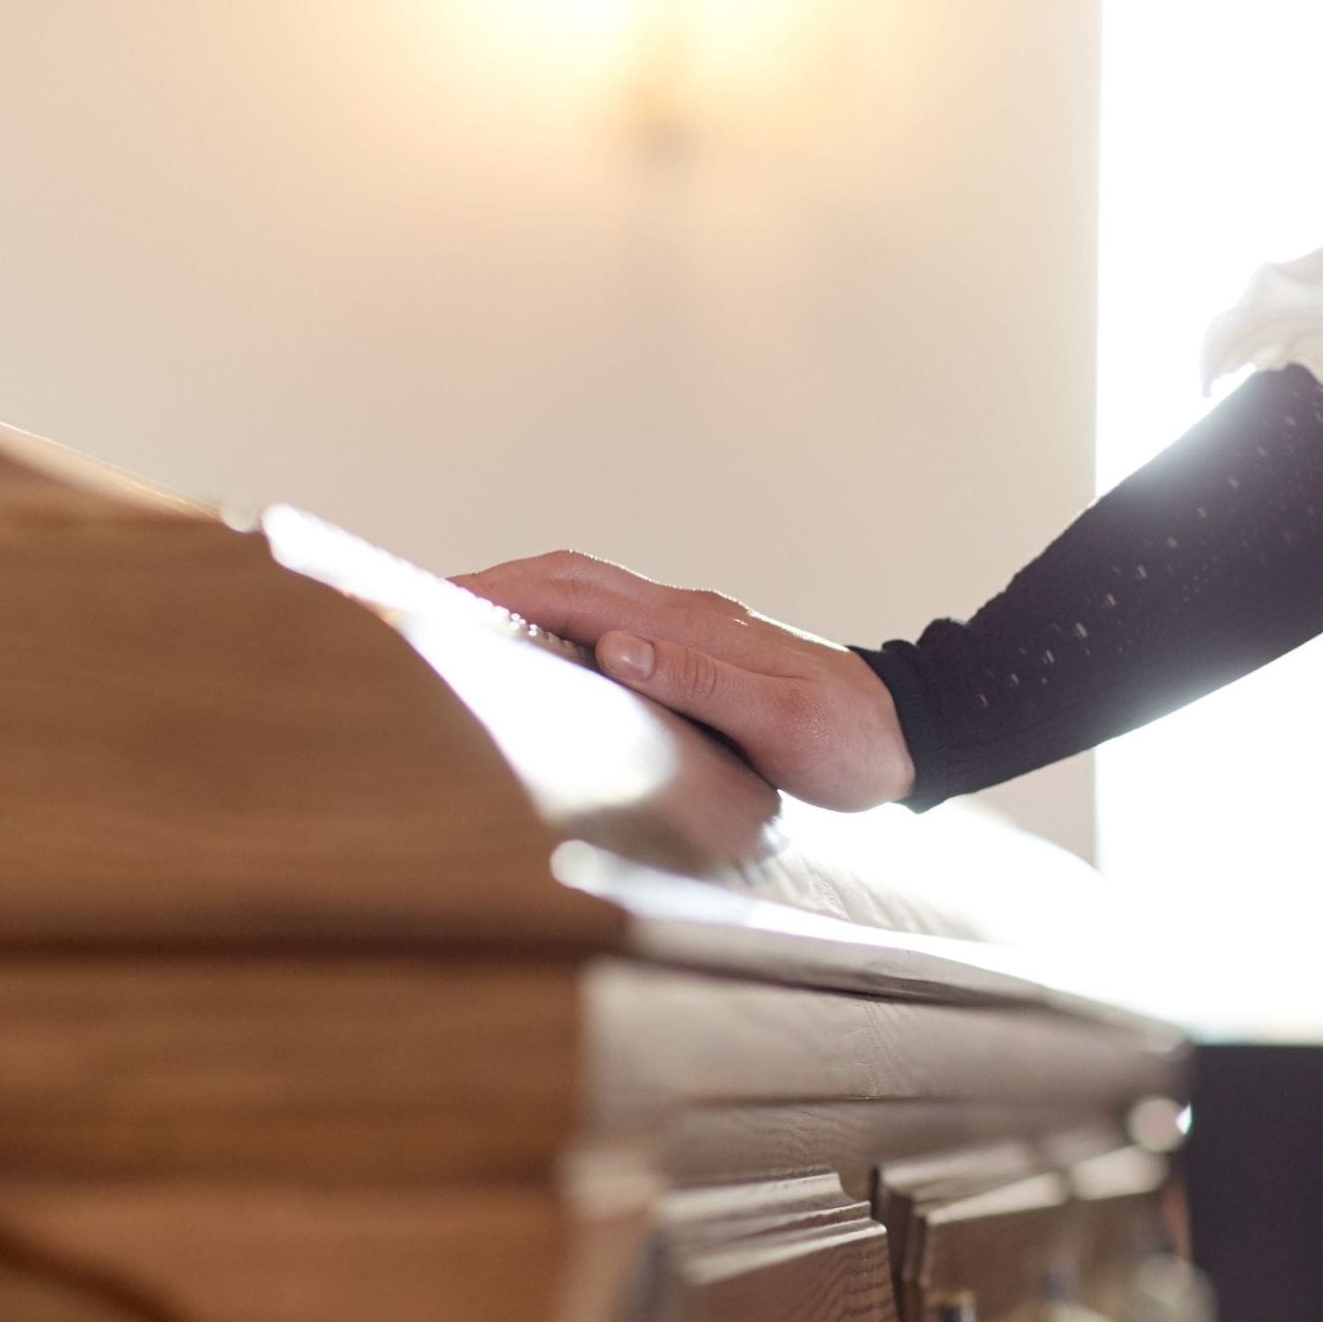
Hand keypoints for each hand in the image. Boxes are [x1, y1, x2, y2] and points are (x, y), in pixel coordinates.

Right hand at [454, 551, 914, 811]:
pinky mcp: (698, 654)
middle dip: (488, 587)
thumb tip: (614, 646)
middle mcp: (684, 616)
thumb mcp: (783, 724)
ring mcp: (691, 631)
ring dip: (518, 602)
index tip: (428, 599)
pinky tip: (532, 657)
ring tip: (452, 628)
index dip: (498, 591)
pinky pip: (609, 626)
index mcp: (693, 625)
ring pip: (585, 597)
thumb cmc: (852, 742)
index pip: (574, 591)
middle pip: (566, 579)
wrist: (911, 735)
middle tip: (411, 607)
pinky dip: (556, 628)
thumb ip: (702, 683)